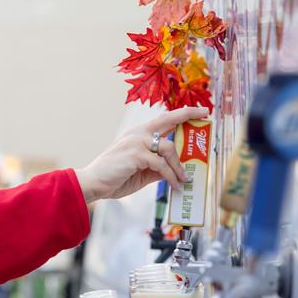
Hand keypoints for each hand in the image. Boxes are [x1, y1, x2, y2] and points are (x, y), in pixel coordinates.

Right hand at [74, 106, 209, 202]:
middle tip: (205, 116)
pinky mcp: (136, 155)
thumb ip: (156, 168)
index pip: (163, 120)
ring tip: (183, 181)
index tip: (198, 111)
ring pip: (169, 149)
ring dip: (179, 167)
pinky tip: (174, 186)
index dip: (181, 114)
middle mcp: (138, 134)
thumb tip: (174, 171)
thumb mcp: (140, 172)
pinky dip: (171, 176)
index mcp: (137, 135)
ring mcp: (136, 142)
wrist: (92, 184)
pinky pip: (161, 165)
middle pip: (168, 119)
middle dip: (187, 115)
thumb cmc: (114, 178)